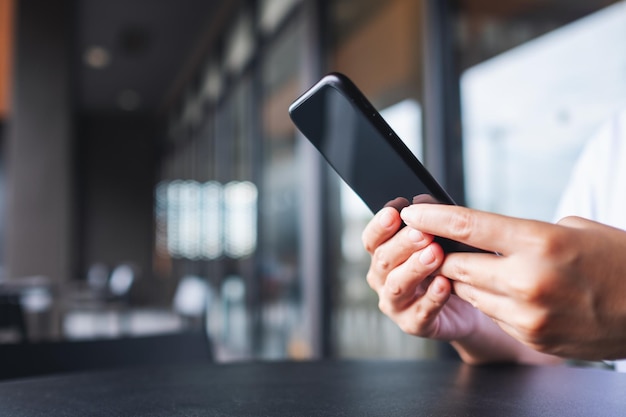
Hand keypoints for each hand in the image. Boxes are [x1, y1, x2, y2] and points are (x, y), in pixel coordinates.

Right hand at [362, 206, 482, 340]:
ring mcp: (395, 304)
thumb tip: (423, 201)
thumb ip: (428, 224)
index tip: (394, 212)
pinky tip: (444, 284)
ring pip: (397, 285)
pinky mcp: (414, 324)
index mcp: (383, 256)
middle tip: (424, 233)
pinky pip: (421, 312)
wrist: (470, 306)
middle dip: (403, 244)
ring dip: (415, 268)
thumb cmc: (449, 266)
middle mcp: (383, 280)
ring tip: (435, 254)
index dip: (379, 226)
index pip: (371, 240)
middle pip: (384, 260)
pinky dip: (432, 298)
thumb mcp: (439, 241)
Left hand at [400, 204, 625, 360]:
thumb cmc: (617, 259)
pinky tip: (511, 292)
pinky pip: (492, 315)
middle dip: (445, 254)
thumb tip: (481, 237)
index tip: (411, 214)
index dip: (432, 218)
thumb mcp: (572, 229)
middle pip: (457, 265)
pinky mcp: (532, 338)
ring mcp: (529, 315)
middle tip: (441, 244)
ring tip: (487, 267)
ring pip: (469, 292)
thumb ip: (521, 234)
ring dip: (467, 279)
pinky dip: (491, 301)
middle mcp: (528, 281)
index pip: (468, 226)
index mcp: (540, 242)